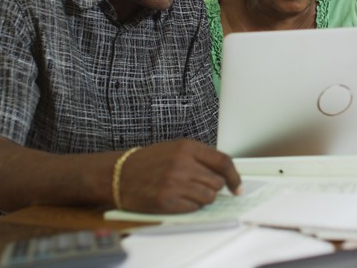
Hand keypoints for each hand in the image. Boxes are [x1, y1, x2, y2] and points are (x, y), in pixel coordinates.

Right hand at [117, 139, 240, 212]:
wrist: (118, 174)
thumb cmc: (148, 162)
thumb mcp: (175, 149)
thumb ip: (199, 157)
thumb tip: (225, 174)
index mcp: (187, 147)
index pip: (223, 162)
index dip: (234, 177)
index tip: (237, 187)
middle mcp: (182, 164)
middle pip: (217, 182)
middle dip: (212, 187)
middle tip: (197, 185)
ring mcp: (175, 183)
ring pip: (209, 197)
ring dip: (202, 198)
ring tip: (185, 192)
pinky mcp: (167, 201)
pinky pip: (194, 208)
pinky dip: (190, 206)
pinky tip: (177, 199)